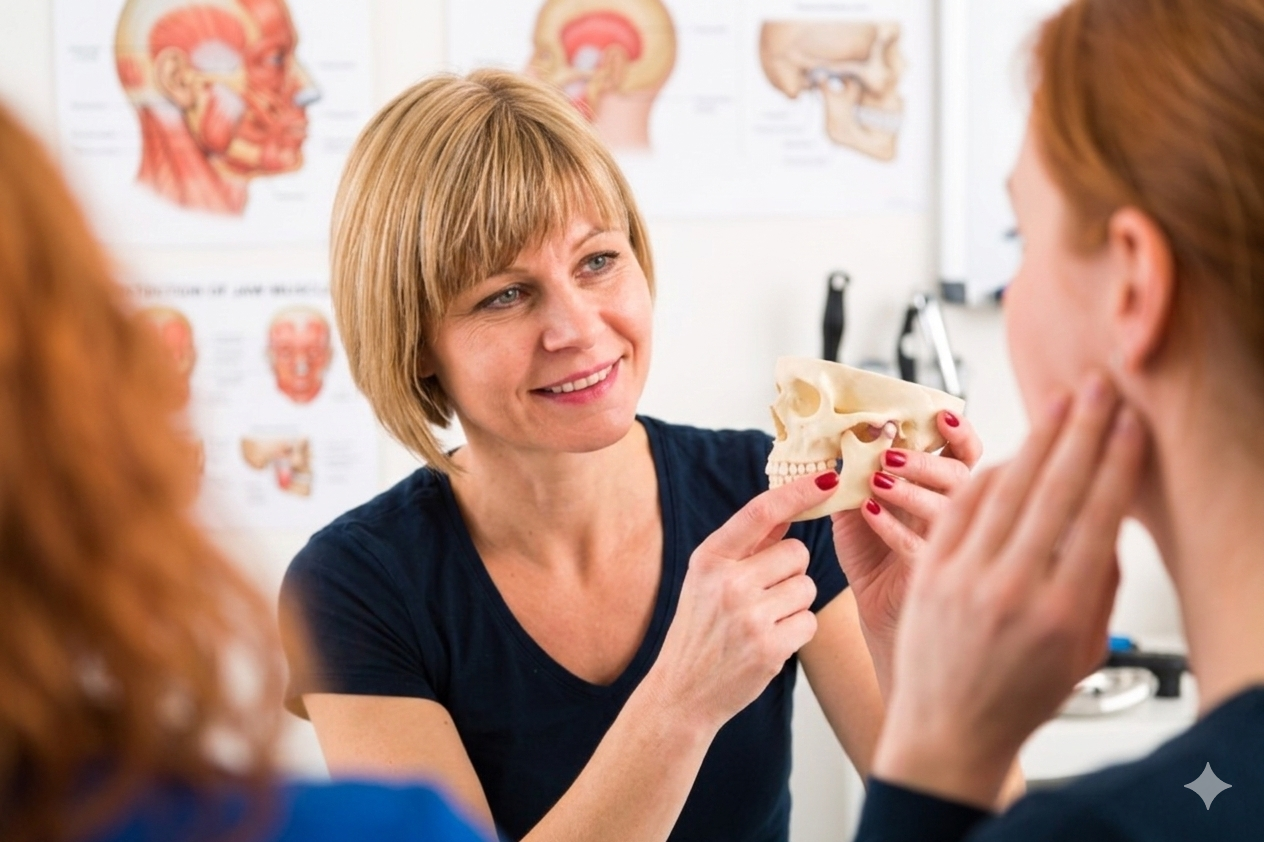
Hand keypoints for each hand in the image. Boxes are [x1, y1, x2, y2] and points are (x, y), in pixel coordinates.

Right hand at [645, 471, 841, 734]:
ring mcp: (749, 616)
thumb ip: (746, 545)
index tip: (828, 476)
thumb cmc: (699, 630)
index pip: (761, 511)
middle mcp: (728, 583)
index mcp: (709, 558)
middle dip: (790, 571)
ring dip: (794, 603)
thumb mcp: (708, 579)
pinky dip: (797, 631)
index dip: (798, 491)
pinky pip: (810, 621)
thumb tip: (787, 508)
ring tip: (762, 621)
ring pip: (806, 587)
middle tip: (761, 596)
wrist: (682, 691)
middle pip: (797, 552)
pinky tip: (769, 642)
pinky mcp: (769, 647)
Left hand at [831, 411, 981, 693]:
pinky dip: (896, 527)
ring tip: (878, 480)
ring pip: (952, 508)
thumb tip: (842, 436)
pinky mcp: (940, 577)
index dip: (958, 432)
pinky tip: (870, 515)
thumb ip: (854, 475)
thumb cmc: (876, 562)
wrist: (879, 619)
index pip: (966, 453)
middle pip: (962, 475)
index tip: (939, 415)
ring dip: (914, 488)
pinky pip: (925, 547)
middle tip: (891, 451)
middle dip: (927, 458)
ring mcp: (956, 547)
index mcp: (946, 493)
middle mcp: (961, 517)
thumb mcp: (859, 511)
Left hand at [872, 374, 1147, 807]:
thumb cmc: (1019, 697)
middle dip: (1081, 433)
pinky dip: (982, 477)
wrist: (949, 729)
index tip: (1128, 425)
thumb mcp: (1082, 651)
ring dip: (1034, 441)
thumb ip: (1098, 587)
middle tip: (1096, 391)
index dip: (1115, 463)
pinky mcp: (927, 574)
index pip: (1097, 518)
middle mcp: (1012, 590)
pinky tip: (1002, 452)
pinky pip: (958, 509)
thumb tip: (1104, 524)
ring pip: (1004, 491)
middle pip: (1054, 491)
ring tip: (1056, 407)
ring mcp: (965, 579)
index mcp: (1062, 612)